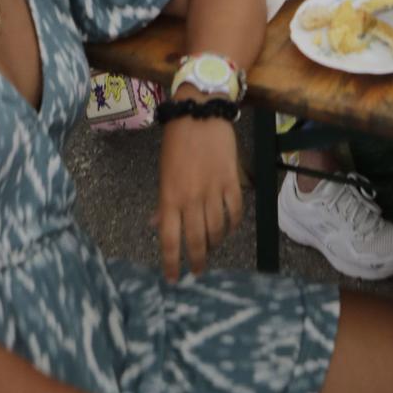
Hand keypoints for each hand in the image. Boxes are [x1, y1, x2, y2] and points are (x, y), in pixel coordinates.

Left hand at [155, 115, 243, 280]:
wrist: (199, 113)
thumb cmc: (176, 143)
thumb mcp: (163, 173)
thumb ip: (163, 202)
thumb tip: (157, 225)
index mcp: (169, 198)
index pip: (170, 241)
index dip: (171, 263)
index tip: (174, 279)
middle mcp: (191, 199)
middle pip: (196, 241)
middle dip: (197, 261)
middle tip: (198, 271)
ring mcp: (213, 190)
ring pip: (217, 229)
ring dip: (215, 243)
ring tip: (213, 247)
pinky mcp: (232, 180)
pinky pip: (235, 211)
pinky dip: (233, 224)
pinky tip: (230, 228)